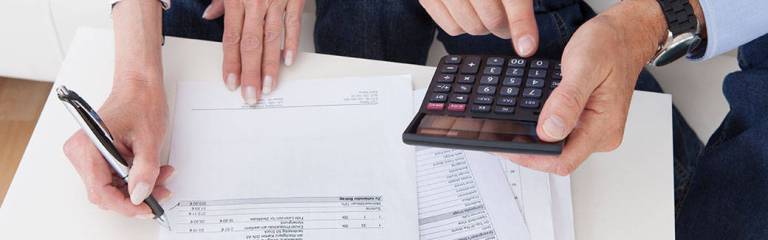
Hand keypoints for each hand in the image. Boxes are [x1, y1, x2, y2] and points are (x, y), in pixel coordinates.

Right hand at [63, 82, 173, 217]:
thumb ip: (145, 170)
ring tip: (162, 176)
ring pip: (112, 186)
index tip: (145, 209)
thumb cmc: (140, 103)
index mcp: (88, 147)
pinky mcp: (98, 154)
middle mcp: (81, 152)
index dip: (124, 205)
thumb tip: (140, 195)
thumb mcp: (149, 140)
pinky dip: (135, 178)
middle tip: (161, 192)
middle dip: (135, 196)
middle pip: (105, 192)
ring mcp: (88, 154)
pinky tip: (153, 171)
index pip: (100, 191)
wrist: (139, 86)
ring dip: (138, 187)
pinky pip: (114, 176)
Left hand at [203, 0, 304, 104]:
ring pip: (272, 39)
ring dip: (270, 66)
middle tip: (251, 93)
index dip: (231, 63)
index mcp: (236, 0)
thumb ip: (220, 0)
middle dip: (250, 73)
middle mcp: (255, 3)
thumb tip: (209, 14)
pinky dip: (291, 44)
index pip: (232, 38)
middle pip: (251, 45)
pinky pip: (293, 24)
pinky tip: (287, 61)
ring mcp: (276, 2)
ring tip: (268, 86)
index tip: (231, 82)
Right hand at [419, 0, 537, 56]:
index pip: (513, 0)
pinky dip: (464, 25)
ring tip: (488, 12)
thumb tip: (527, 35)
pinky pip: (451, 28)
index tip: (527, 46)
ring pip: (471, 27)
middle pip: (492, 19)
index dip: (521, 24)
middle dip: (505, 26)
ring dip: (484, 27)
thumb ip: (518, 1)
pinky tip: (469, 11)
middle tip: (509, 22)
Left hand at [497, 0, 668, 174]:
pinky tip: (528, 118)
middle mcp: (601, 134)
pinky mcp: (588, 122)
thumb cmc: (610, 46)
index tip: (506, 145)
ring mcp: (595, 130)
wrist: (625, 35)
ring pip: (558, 147)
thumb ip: (567, 101)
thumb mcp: (584, 66)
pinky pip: (562, 134)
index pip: (562, 160)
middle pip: (557, 158)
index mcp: (603, 126)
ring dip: (533, 139)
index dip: (531, 157)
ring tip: (509, 127)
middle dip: (527, 149)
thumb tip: (549, 131)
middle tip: (499, 134)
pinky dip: (543, 128)